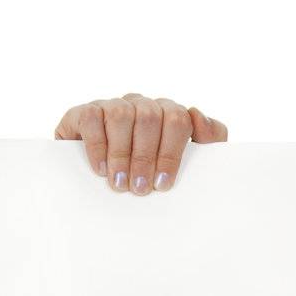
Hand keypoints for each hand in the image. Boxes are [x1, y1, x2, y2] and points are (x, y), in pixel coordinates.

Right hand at [54, 93, 226, 193]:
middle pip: (149, 117)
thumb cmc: (155, 177)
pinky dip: (97, 145)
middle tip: (141, 189)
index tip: (163, 184)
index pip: (177, 119)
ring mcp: (113, 106)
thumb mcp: (189, 164)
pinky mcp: (86, 112)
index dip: (171, 152)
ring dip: (122, 154)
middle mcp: (142, 105)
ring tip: (121, 184)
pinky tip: (101, 169)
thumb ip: (209, 140)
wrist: (104, 188)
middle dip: (145, 157)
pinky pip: (91, 117)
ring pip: (121, 114)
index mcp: (168, 114)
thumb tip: (197, 115)